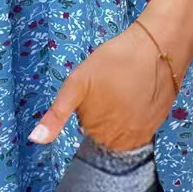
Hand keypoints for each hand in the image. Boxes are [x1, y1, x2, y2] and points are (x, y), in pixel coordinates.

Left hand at [27, 13, 192, 150]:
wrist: (156, 49)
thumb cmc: (113, 62)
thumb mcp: (76, 84)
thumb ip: (57, 115)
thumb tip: (35, 140)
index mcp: (98, 134)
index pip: (85, 127)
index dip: (88, 105)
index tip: (97, 88)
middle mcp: (121, 142)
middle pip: (102, 129)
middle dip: (103, 110)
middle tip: (112, 84)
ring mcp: (141, 135)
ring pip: (120, 127)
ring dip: (120, 111)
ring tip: (125, 87)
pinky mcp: (157, 125)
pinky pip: (139, 125)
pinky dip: (136, 111)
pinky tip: (138, 92)